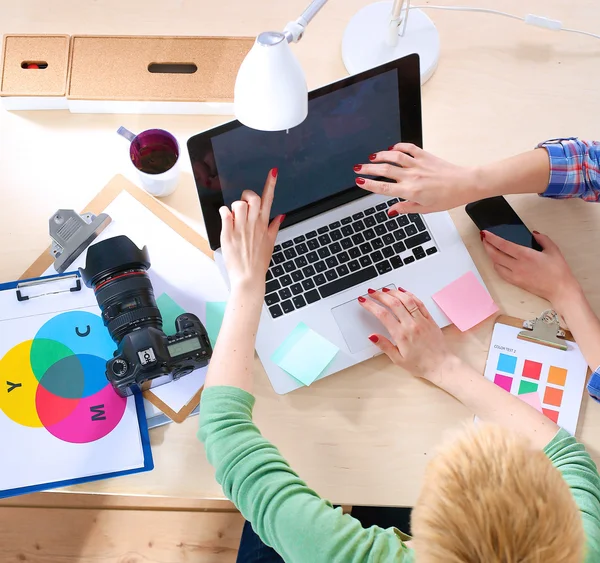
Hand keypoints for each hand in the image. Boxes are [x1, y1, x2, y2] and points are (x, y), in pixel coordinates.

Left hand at [219, 169, 283, 291]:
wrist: (249, 278)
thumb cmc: (258, 263)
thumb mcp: (270, 244)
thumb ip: (274, 227)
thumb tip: (281, 216)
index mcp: (264, 225)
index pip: (269, 200)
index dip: (271, 184)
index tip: (273, 172)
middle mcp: (253, 224)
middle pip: (253, 198)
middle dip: (247, 196)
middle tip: (244, 203)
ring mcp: (241, 228)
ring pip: (238, 204)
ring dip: (235, 207)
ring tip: (234, 217)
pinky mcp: (228, 234)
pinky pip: (225, 213)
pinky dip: (224, 212)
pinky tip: (226, 218)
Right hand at [353, 144, 480, 214]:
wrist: (465, 184)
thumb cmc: (448, 198)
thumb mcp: (425, 209)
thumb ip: (406, 208)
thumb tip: (391, 211)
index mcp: (411, 191)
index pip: (384, 187)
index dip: (369, 184)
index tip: (359, 182)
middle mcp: (412, 176)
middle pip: (384, 170)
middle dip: (368, 168)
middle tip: (358, 168)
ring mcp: (418, 164)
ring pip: (393, 156)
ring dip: (380, 155)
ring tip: (371, 158)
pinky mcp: (425, 156)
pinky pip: (408, 148)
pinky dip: (398, 146)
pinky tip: (392, 148)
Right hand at [358, 287, 453, 381]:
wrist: (442, 366)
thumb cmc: (421, 364)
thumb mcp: (398, 360)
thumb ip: (384, 346)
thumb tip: (372, 336)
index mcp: (402, 335)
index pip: (383, 315)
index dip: (371, 305)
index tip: (364, 301)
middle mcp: (412, 325)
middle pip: (393, 303)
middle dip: (379, 295)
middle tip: (371, 292)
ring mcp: (422, 320)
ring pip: (406, 300)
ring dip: (394, 292)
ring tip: (384, 289)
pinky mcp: (429, 319)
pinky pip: (419, 303)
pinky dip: (409, 294)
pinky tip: (403, 291)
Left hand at [481, 230, 579, 307]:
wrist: (560, 290)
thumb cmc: (559, 270)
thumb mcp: (553, 250)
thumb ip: (542, 239)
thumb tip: (533, 234)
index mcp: (526, 255)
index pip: (503, 244)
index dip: (491, 238)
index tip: (485, 233)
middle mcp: (517, 265)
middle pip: (494, 254)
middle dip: (486, 245)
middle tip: (483, 239)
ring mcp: (514, 275)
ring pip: (495, 264)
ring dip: (490, 255)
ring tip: (490, 248)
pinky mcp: (515, 282)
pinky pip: (500, 273)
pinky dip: (496, 265)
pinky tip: (498, 261)